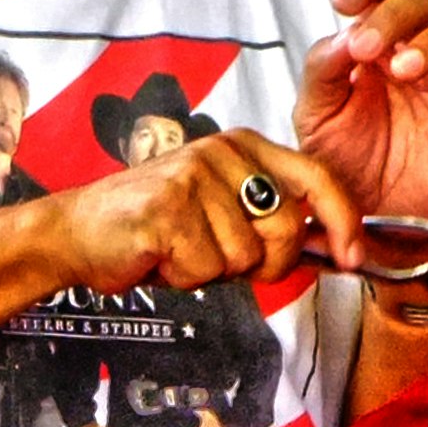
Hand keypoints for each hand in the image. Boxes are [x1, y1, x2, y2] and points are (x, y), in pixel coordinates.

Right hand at [42, 128, 365, 287]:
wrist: (74, 232)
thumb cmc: (149, 229)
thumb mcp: (218, 212)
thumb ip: (265, 220)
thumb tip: (324, 248)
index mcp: (243, 148)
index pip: (316, 176)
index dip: (342, 219)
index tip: (353, 255)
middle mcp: (223, 154)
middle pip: (285, 228)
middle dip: (265, 265)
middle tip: (225, 266)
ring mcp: (194, 179)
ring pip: (243, 257)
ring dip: (212, 272)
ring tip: (180, 254)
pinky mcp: (168, 210)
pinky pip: (204, 269)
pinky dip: (183, 278)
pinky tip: (159, 258)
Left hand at [299, 0, 427, 223]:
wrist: (368, 224)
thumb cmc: (344, 166)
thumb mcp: (316, 119)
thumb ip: (322, 73)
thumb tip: (341, 37)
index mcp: (373, 47)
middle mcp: (413, 54)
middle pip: (421, 3)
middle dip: (394, 16)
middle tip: (367, 47)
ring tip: (404, 70)